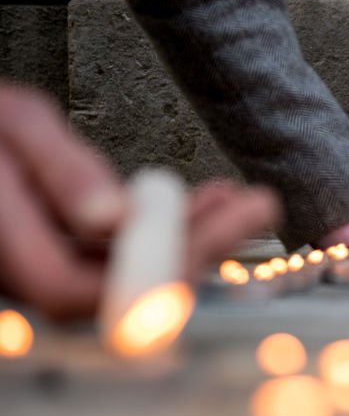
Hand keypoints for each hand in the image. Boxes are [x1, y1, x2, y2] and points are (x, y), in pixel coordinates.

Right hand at [0, 84, 278, 319]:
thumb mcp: (18, 125)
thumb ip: (62, 170)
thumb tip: (113, 219)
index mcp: (3, 246)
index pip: (83, 290)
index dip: (157, 270)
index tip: (217, 229)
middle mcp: (26, 274)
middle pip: (124, 288)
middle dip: (200, 247)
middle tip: (257, 207)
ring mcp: (52, 267)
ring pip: (137, 271)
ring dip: (195, 236)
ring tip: (242, 199)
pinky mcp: (72, 255)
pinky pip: (130, 254)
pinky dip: (172, 228)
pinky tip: (212, 200)